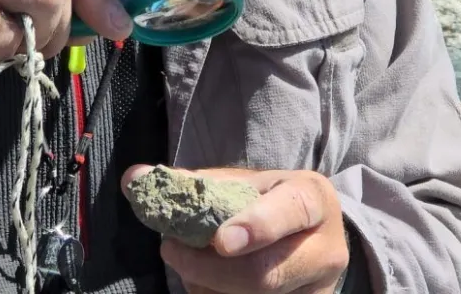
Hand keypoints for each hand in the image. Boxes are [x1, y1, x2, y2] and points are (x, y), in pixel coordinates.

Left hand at [122, 165, 348, 293]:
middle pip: (267, 274)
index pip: (292, 210)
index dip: (257, 226)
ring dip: (206, 286)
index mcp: (314, 199)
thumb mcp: (240, 185)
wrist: (306, 238)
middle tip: (172, 251)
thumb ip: (190, 183)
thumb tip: (134, 178)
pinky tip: (203, 284)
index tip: (220, 241)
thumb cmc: (266, 204)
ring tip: (187, 266)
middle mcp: (326, 250)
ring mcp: (318, 291)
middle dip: (210, 269)